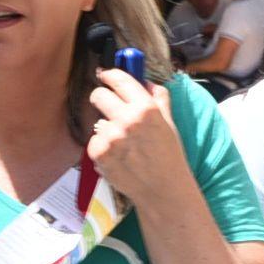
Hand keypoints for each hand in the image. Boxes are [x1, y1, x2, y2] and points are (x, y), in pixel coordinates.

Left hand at [85, 68, 195, 208]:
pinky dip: (102, 146)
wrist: (162, 188)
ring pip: (97, 121)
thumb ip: (158, 98)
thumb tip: (145, 82)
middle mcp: (127, 119)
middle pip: (98, 95)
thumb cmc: (168, 155)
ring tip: (121, 143)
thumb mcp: (169, 122)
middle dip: (102, 99)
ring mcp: (111, 137)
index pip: (119, 79)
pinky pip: (94, 140)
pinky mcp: (99, 153)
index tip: (105, 75)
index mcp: (146, 108)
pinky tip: (116, 155)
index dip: (110, 75)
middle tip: (108, 108)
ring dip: (105, 128)